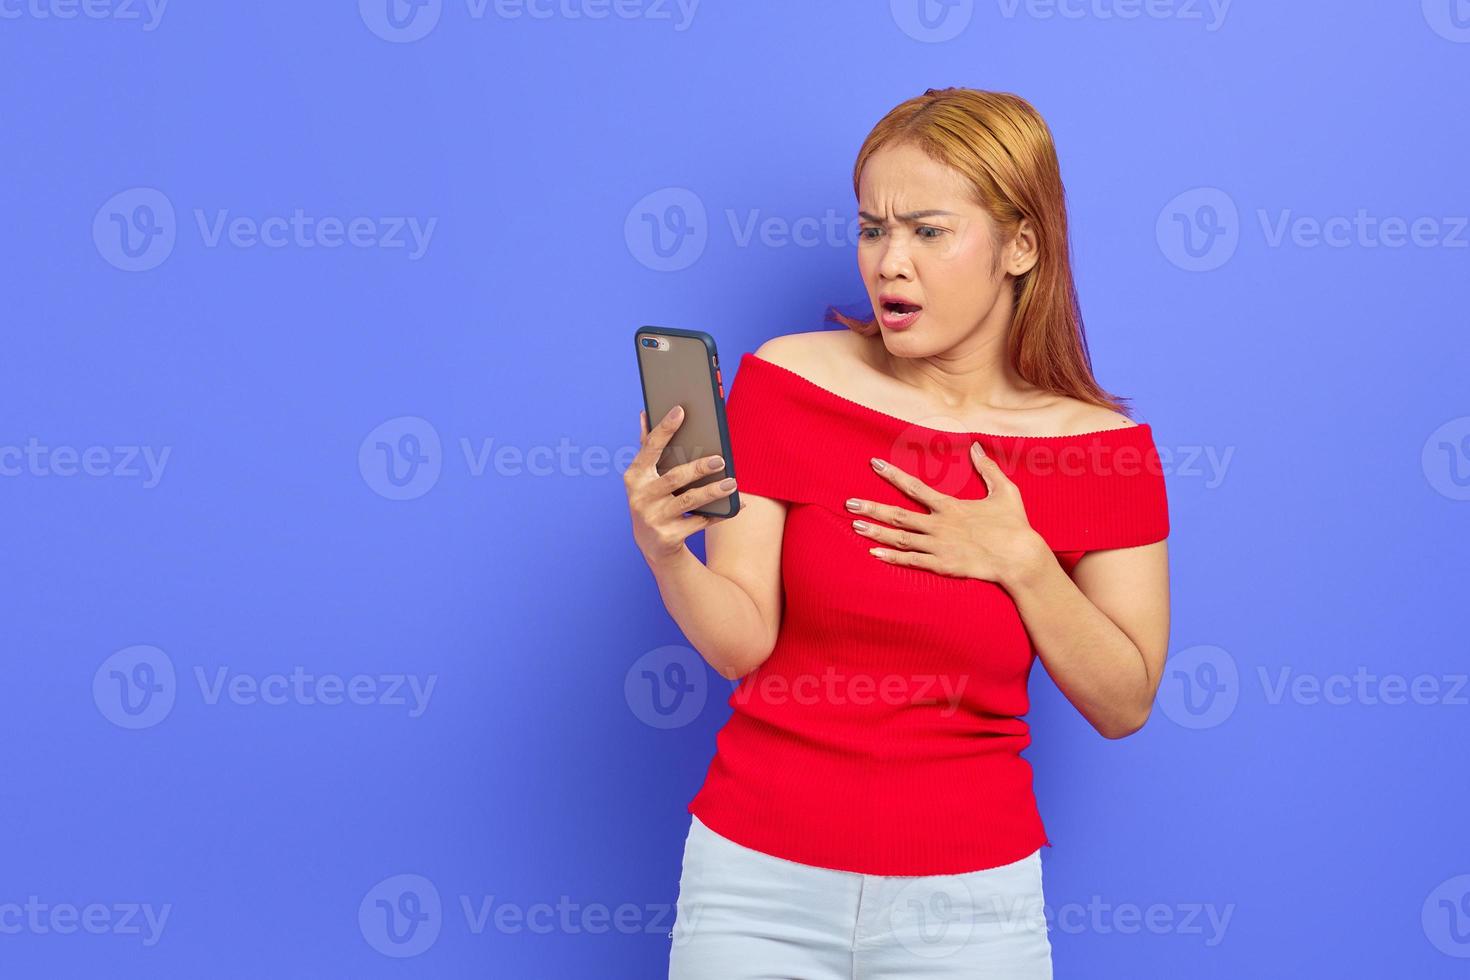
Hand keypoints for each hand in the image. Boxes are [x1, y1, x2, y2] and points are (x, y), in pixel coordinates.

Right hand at [623, 405, 737, 565]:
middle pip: (674, 478)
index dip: (665, 428)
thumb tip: (645, 413)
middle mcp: (640, 497)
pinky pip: (699, 522)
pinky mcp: (668, 537)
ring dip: (712, 491)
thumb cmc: (653, 499)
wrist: (652, 544)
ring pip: (688, 501)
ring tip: (732, 483)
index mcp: (635, 476)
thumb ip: (648, 448)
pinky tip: (736, 505)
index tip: (680, 410)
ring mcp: (653, 518)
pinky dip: (720, 514)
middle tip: (721, 459)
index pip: (650, 447)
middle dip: (698, 468)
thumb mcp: (646, 477)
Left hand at [845, 442, 1050, 586]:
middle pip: (898, 515)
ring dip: (875, 532)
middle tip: (849, 503)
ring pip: (900, 538)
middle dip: (871, 508)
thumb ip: (987, 469)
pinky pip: (912, 561)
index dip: (892, 475)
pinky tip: (874, 553)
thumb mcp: (1005, 491)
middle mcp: (940, 525)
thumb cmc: (1015, 526)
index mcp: (950, 506)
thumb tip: (976, 447)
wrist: (1021, 559)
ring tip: (854, 526)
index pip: (914, 487)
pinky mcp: (943, 566)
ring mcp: (939, 547)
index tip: (874, 464)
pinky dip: (892, 557)